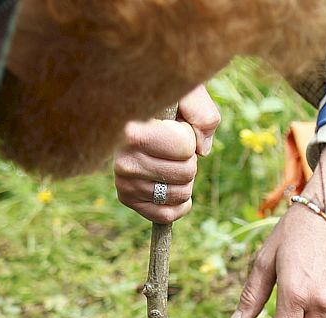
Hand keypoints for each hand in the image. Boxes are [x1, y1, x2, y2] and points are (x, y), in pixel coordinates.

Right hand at [112, 85, 217, 223]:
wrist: (139, 112)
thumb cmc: (168, 102)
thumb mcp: (189, 94)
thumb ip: (203, 114)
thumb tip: (202, 150)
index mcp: (134, 129)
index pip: (185, 147)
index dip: (190, 136)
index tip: (175, 125)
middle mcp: (123, 158)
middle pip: (186, 173)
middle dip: (190, 159)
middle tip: (174, 147)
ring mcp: (123, 181)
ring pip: (180, 194)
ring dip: (185, 179)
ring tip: (169, 161)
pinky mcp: (126, 197)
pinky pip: (166, 215)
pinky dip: (179, 203)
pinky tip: (173, 185)